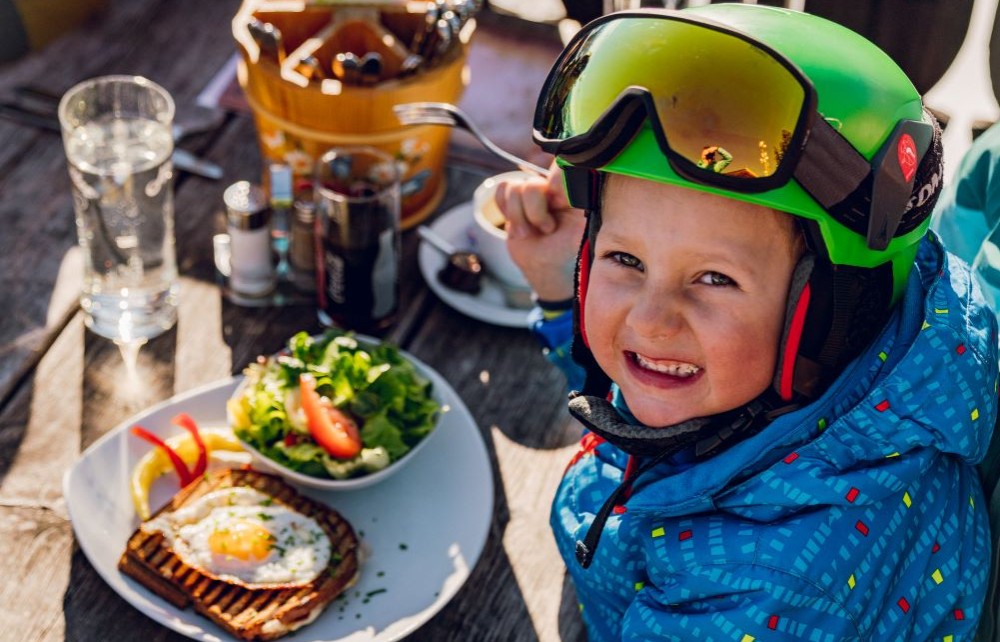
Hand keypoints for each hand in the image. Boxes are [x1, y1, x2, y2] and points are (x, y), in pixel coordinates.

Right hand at [495, 163, 584, 301]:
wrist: (550, 269)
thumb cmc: (570, 252)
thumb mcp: (582, 232)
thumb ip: (582, 205)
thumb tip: (572, 180)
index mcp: (576, 190)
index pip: (562, 166)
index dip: (556, 180)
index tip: (560, 202)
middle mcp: (555, 187)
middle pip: (534, 182)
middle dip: (536, 211)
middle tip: (548, 229)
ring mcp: (535, 193)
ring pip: (516, 188)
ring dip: (521, 217)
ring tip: (534, 232)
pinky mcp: (516, 201)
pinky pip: (503, 188)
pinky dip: (507, 209)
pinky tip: (519, 224)